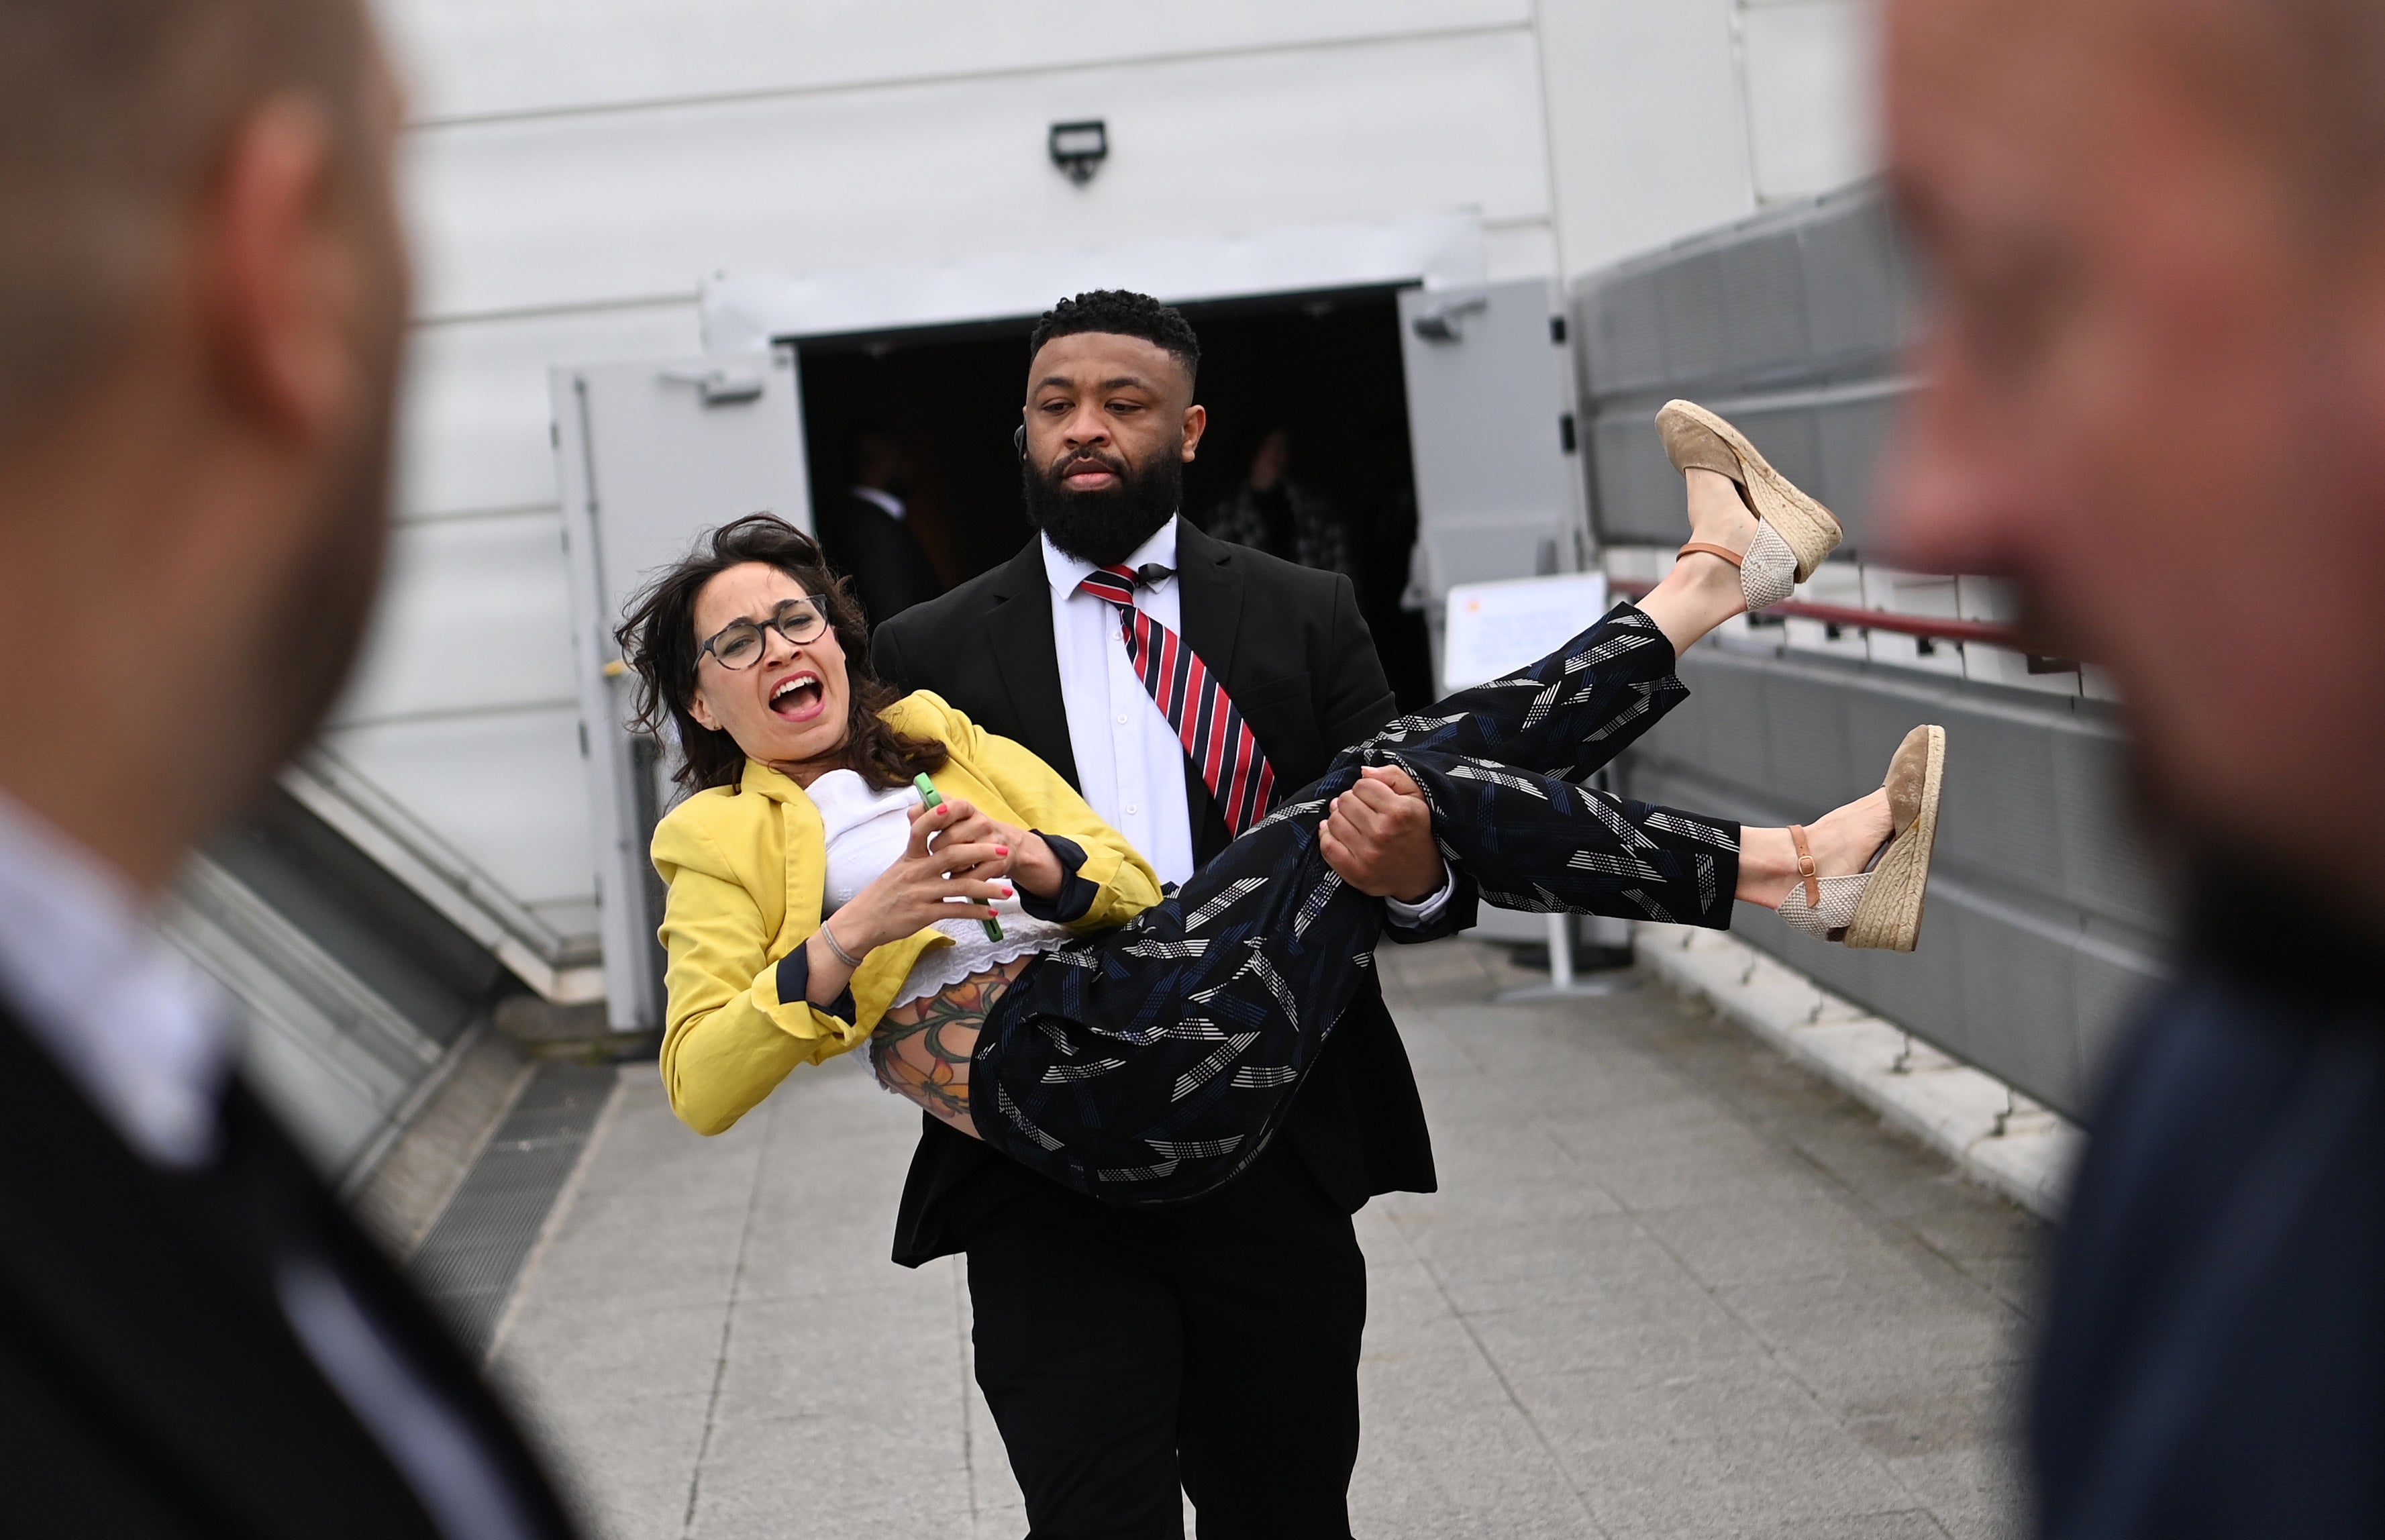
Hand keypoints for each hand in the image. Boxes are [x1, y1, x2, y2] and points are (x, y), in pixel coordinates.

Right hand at [829, 798, 1012, 953]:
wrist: (862, 922)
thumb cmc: (883, 895)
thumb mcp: (897, 869)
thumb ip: (917, 854)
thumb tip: (935, 837)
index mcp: (909, 857)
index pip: (921, 829)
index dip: (937, 816)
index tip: (955, 807)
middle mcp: (915, 871)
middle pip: (953, 854)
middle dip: (982, 851)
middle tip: (1003, 849)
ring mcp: (920, 893)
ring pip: (961, 885)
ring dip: (988, 887)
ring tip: (1007, 891)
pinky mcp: (924, 913)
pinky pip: (956, 910)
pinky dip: (976, 912)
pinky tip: (991, 912)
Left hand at [922, 797, 1064, 899]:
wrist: (1006, 846)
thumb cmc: (966, 832)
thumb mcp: (949, 819)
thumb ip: (927, 813)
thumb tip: (912, 814)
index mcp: (965, 808)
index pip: (952, 806)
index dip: (936, 816)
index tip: (925, 828)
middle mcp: (981, 821)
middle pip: (950, 837)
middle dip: (936, 850)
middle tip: (934, 855)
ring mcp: (991, 842)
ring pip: (959, 859)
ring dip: (948, 866)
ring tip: (946, 866)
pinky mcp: (998, 862)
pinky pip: (970, 876)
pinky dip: (959, 879)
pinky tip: (956, 877)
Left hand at [1320, 766, 1443, 902]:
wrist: (1421, 875)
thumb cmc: (1416, 830)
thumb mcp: (1417, 797)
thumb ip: (1393, 776)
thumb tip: (1363, 771)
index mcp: (1399, 811)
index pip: (1362, 785)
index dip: (1365, 788)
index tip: (1372, 797)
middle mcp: (1382, 832)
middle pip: (1344, 801)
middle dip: (1351, 801)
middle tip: (1361, 810)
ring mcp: (1367, 854)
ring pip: (1333, 821)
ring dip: (1339, 818)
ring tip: (1352, 822)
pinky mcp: (1355, 872)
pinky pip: (1327, 846)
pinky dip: (1326, 836)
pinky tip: (1336, 833)